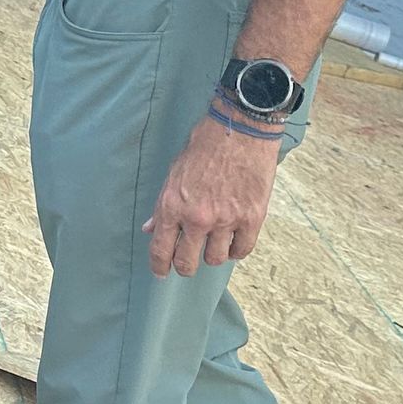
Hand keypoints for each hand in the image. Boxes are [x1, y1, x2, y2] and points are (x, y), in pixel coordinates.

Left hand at [143, 114, 280, 277]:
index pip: (161, 250)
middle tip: (188, 262)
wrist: (240, 131)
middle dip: (185, 266)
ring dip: (213, 254)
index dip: (160, 267)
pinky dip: (237, 249)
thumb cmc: (204, 147)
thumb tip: (151, 229)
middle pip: (188, 263)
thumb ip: (162, 206)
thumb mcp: (174, 174)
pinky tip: (233, 240)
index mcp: (172, 206)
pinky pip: (242, 250)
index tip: (161, 273)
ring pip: (216, 259)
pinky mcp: (252, 218)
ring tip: (214, 242)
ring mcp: (226, 220)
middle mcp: (197, 218)